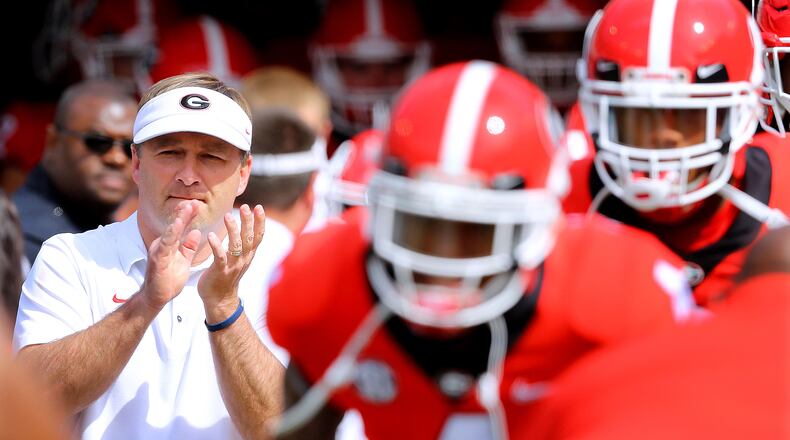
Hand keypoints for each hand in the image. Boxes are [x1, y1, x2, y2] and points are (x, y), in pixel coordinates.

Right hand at [140, 200, 201, 310]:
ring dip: (179, 220)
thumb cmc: (168, 280)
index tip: (198, 205)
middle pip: (175, 226)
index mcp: (169, 245)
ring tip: (187, 208)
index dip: (189, 216)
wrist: (156, 298)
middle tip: (195, 201)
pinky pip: (165, 245)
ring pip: (170, 232)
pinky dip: (171, 234)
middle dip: (185, 213)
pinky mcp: (157, 259)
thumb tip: (196, 232)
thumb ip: (188, 247)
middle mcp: (163, 245)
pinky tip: (178, 226)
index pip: (180, 228)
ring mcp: (159, 251)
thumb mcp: (183, 261)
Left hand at [199, 204, 264, 318]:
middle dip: (248, 221)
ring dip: (233, 230)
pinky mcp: (220, 271)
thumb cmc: (226, 276)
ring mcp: (233, 266)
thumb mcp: (239, 259)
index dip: (260, 221)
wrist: (220, 300)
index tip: (258, 207)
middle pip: (249, 238)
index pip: (258, 236)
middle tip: (246, 207)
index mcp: (249, 255)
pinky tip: (211, 236)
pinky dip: (216, 246)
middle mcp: (244, 259)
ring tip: (227, 216)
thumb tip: (245, 228)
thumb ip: (243, 245)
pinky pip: (220, 257)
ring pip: (236, 245)